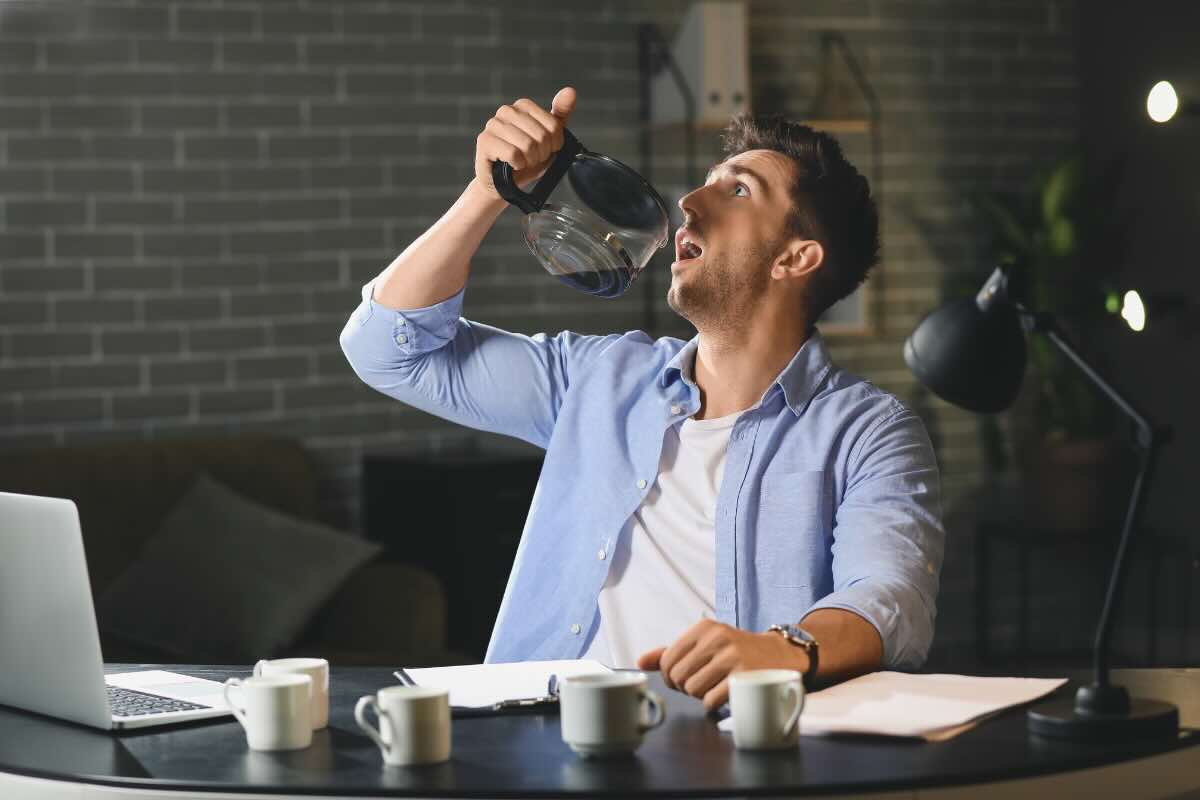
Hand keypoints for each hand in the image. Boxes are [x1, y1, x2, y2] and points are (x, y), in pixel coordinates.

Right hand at [473, 86, 575, 198]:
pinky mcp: (485, 140)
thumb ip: (560, 115)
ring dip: (529, 160)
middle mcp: (506, 110)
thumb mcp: (549, 138)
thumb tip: (570, 91)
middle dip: (541, 154)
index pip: (554, 125)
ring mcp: (493, 124)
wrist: (503, 183)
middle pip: (542, 135)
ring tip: (522, 162)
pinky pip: (513, 154)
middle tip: (532, 159)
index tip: (545, 150)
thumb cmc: (526, 159)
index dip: (554, 144)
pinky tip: (512, 165)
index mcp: (523, 106)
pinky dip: (517, 165)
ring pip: (528, 145)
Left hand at [636, 619, 808, 712]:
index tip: (685, 677)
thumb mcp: (705, 643)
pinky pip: (709, 701)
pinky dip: (712, 705)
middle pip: (677, 677)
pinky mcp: (744, 677)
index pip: (667, 660)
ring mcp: (732, 657)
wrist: (781, 655)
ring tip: (715, 688)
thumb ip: (671, 651)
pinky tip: (723, 697)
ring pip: (692, 690)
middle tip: (703, 684)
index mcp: (704, 627)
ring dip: (700, 696)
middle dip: (685, 687)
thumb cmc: (736, 651)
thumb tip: (640, 661)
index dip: (671, 676)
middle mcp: (717, 638)